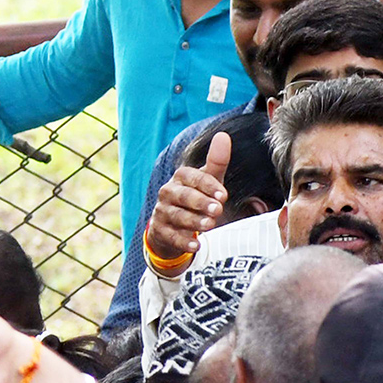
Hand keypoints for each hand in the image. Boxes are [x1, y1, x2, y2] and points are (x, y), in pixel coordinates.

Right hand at [147, 132, 231, 263]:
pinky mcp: (159, 230)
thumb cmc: (194, 198)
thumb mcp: (208, 181)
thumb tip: (223, 136)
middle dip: (200, 203)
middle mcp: (168, 192)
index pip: (192, 177)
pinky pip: (169, 236)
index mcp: (180, 178)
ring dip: (193, 221)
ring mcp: (161, 212)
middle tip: (218, 210)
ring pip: (176, 215)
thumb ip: (216, 161)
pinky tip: (195, 246)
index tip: (223, 195)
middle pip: (182, 196)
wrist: (172, 224)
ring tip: (209, 225)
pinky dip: (182, 241)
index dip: (208, 186)